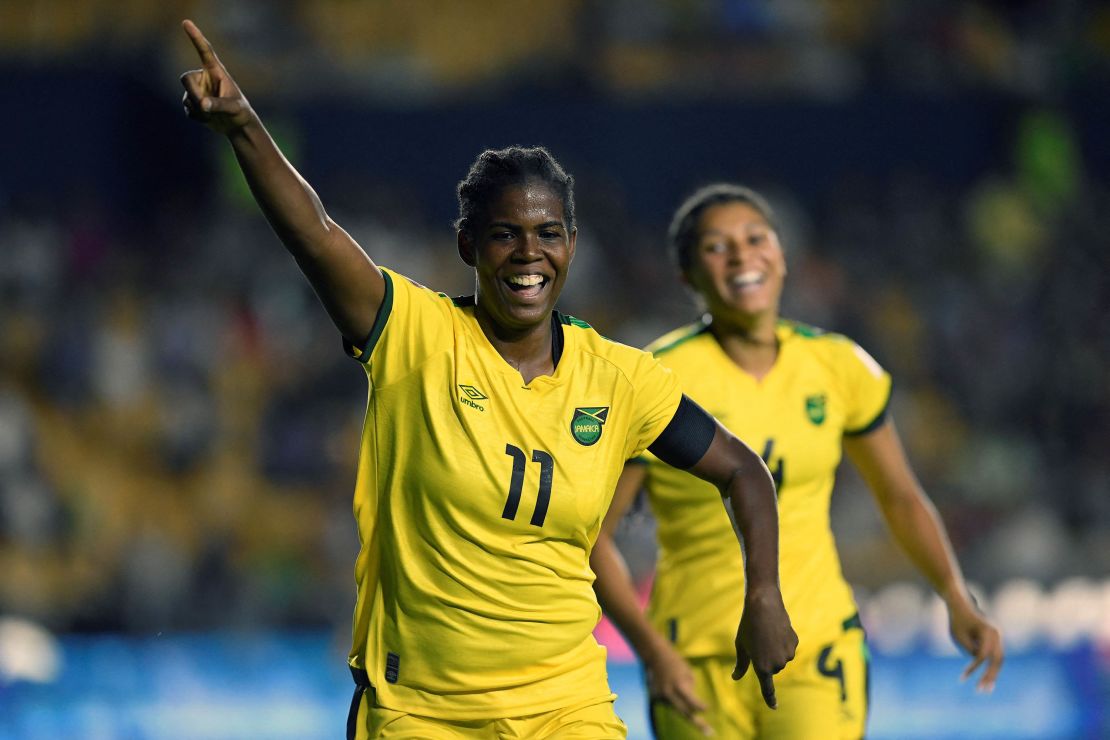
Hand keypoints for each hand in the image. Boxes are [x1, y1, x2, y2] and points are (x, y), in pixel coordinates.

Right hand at [179, 19, 253, 134]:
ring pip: (187, 97)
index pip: (204, 51)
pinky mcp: (193, 102)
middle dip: (192, 93)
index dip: (196, 37)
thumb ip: (218, 105)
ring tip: (214, 114)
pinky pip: (188, 109)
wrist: (237, 126)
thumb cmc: (240, 112)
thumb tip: (202, 104)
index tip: (186, 22)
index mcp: (216, 71)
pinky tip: (208, 118)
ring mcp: (197, 90)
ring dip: (198, 109)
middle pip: (186, 79)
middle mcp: (204, 78)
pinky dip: (197, 117)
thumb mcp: (233, 108)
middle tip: (203, 106)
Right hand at [645, 640, 711, 735]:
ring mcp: (661, 696)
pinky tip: (667, 684)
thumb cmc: (677, 663)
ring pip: (676, 708)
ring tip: (677, 686)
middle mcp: (669, 693)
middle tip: (710, 732)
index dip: (700, 707)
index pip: (692, 702)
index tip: (707, 709)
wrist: (656, 656)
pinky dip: (672, 698)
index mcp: (679, 686)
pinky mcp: (655, 697)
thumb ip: (690, 690)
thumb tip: (692, 705)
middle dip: (698, 723)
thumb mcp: (688, 674)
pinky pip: (669, 702)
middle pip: (685, 713)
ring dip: (683, 706)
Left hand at [733, 585, 797, 709]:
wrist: (764, 605)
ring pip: (781, 658)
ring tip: (767, 633)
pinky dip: (783, 641)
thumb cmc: (748, 626)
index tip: (774, 707)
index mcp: (761, 667)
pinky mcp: (795, 644)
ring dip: (775, 650)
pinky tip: (777, 629)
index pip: (767, 688)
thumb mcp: (741, 645)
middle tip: (759, 641)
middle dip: (766, 658)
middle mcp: (777, 664)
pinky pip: (788, 648)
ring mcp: (787, 655)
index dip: (770, 699)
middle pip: (772, 668)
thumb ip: (741, 664)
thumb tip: (735, 677)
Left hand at [949, 599, 1003, 692]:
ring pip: (998, 660)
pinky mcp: (995, 639)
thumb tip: (977, 660)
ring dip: (992, 674)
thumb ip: (969, 648)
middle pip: (997, 660)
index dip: (973, 667)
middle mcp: (996, 634)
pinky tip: (985, 678)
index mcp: (987, 631)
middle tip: (982, 690)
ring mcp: (998, 637)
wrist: (961, 604)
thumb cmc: (957, 619)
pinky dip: (991, 667)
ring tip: (985, 688)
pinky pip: (995, 656)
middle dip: (989, 676)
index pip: (982, 655)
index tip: (963, 678)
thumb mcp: (958, 635)